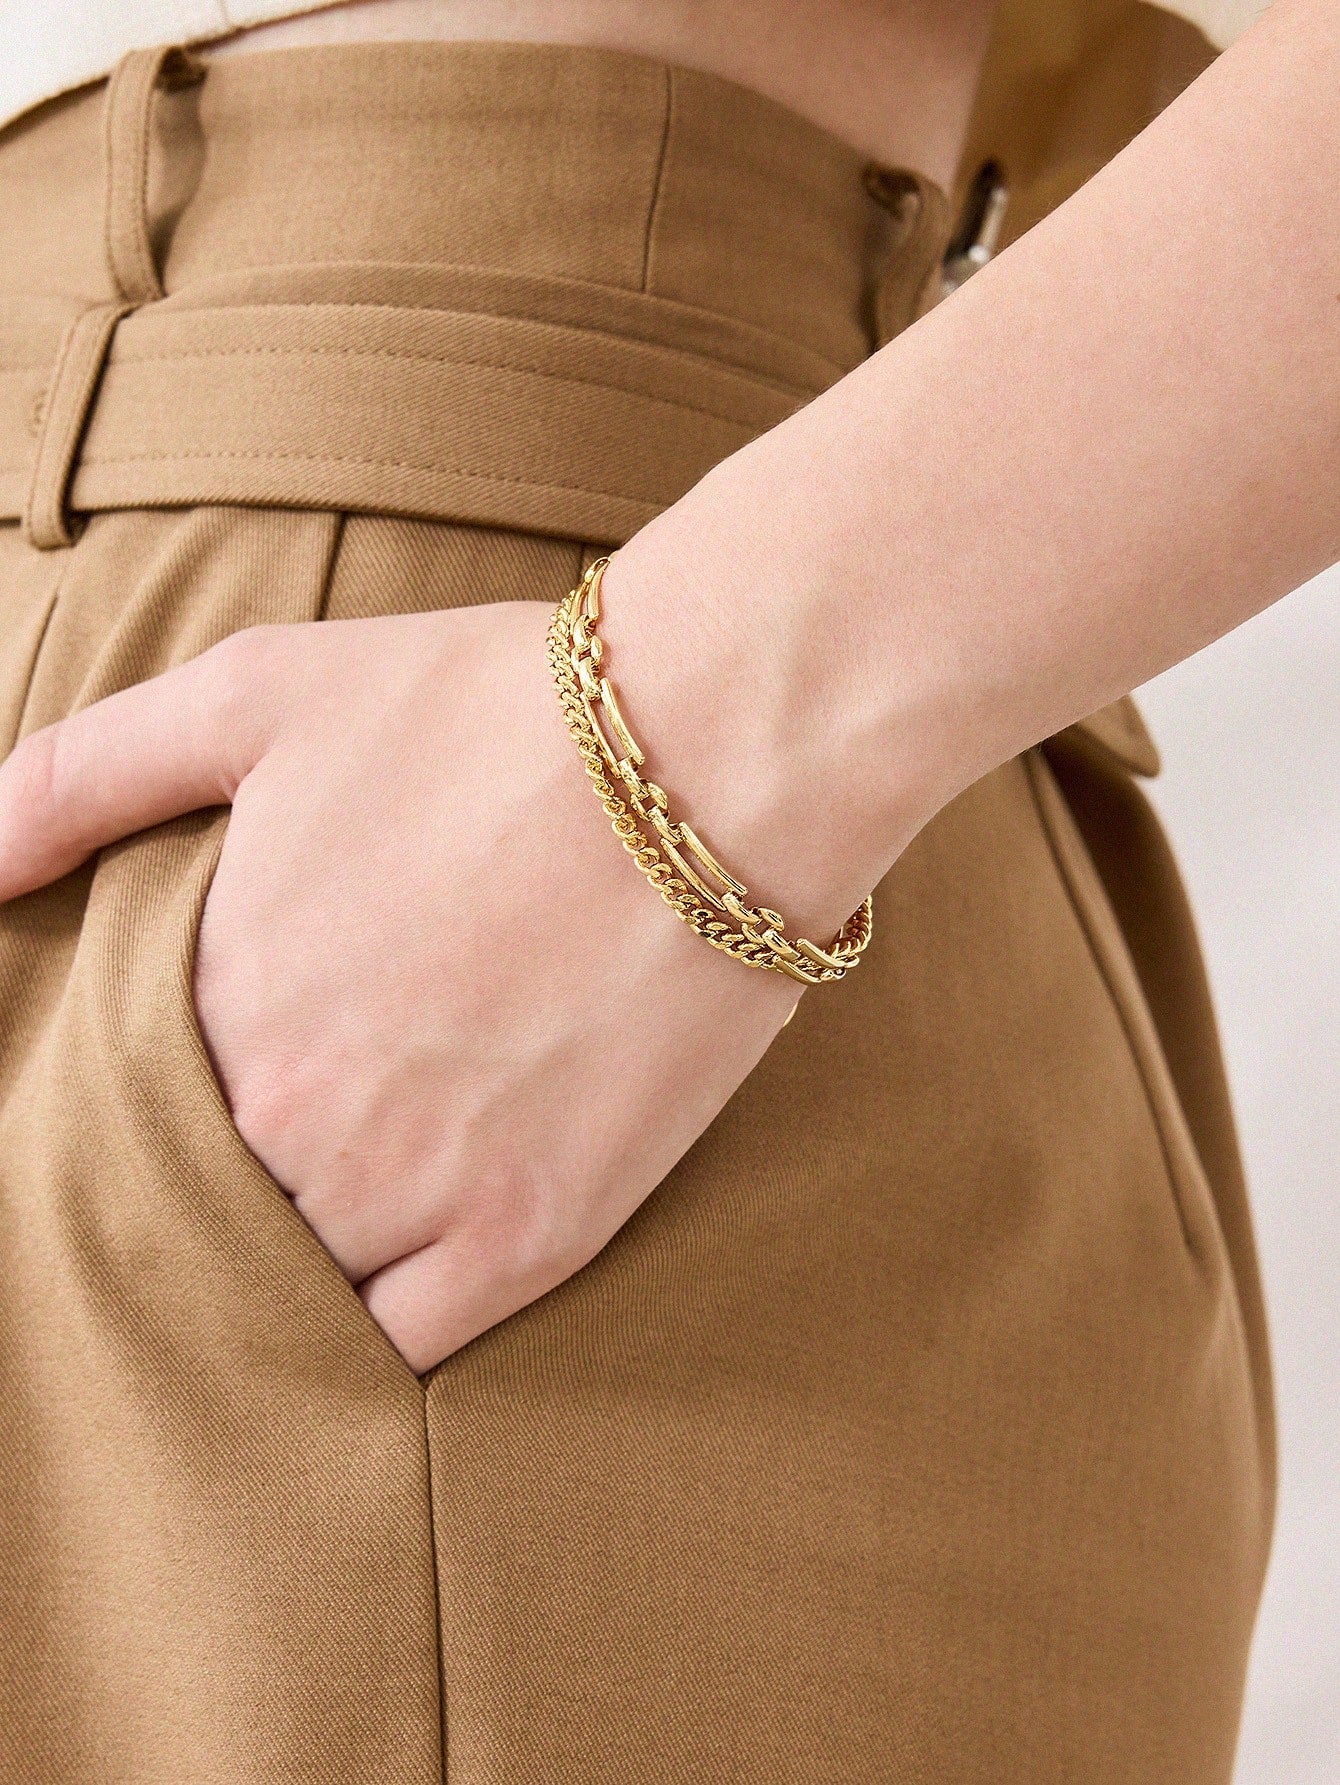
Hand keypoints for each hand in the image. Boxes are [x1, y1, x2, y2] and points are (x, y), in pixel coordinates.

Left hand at [0, 599, 802, 1370]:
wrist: (707, 754)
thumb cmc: (485, 709)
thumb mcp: (256, 694)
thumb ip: (77, 777)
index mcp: (214, 999)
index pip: (127, 1117)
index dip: (167, 1101)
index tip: (230, 1066)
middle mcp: (294, 1117)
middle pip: (216, 1206)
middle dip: (241, 1172)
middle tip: (324, 1113)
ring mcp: (417, 1189)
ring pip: (301, 1287)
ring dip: (311, 1248)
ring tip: (368, 1175)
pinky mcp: (534, 1234)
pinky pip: (409, 1346)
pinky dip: (388, 1324)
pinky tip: (411, 1256)